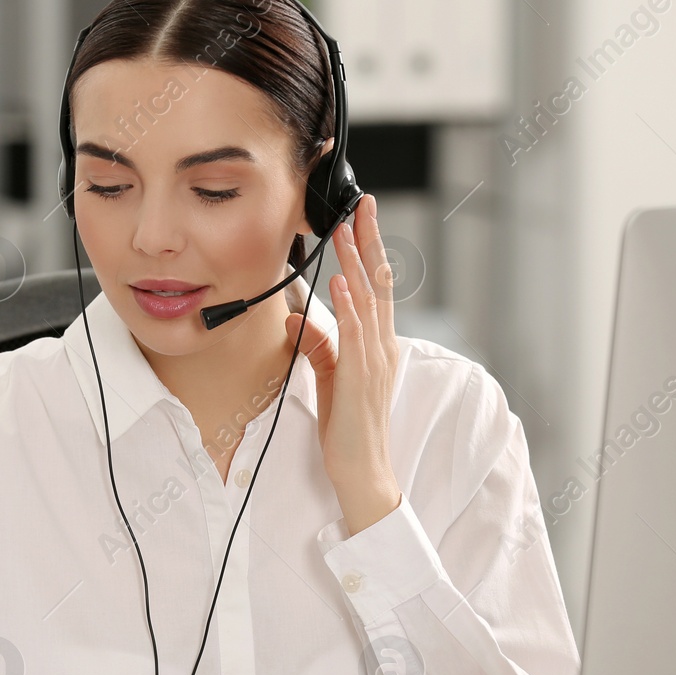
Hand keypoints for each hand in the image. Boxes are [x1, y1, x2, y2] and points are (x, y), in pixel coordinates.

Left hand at [284, 193, 402, 535]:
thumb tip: (293, 320)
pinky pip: (356, 335)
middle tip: (362, 205)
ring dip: (356, 263)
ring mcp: (375, 361)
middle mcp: (382, 346)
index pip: (376, 287)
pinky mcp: (361, 378)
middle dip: (369, 242)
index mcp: (378, 344)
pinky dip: (350, 306)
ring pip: (369, 301)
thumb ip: (316, 345)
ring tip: (347, 230)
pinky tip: (341, 283)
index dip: (369, 251)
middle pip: (379, 283)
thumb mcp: (329, 376)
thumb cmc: (348, 426)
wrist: (362, 469)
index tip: (360, 219)